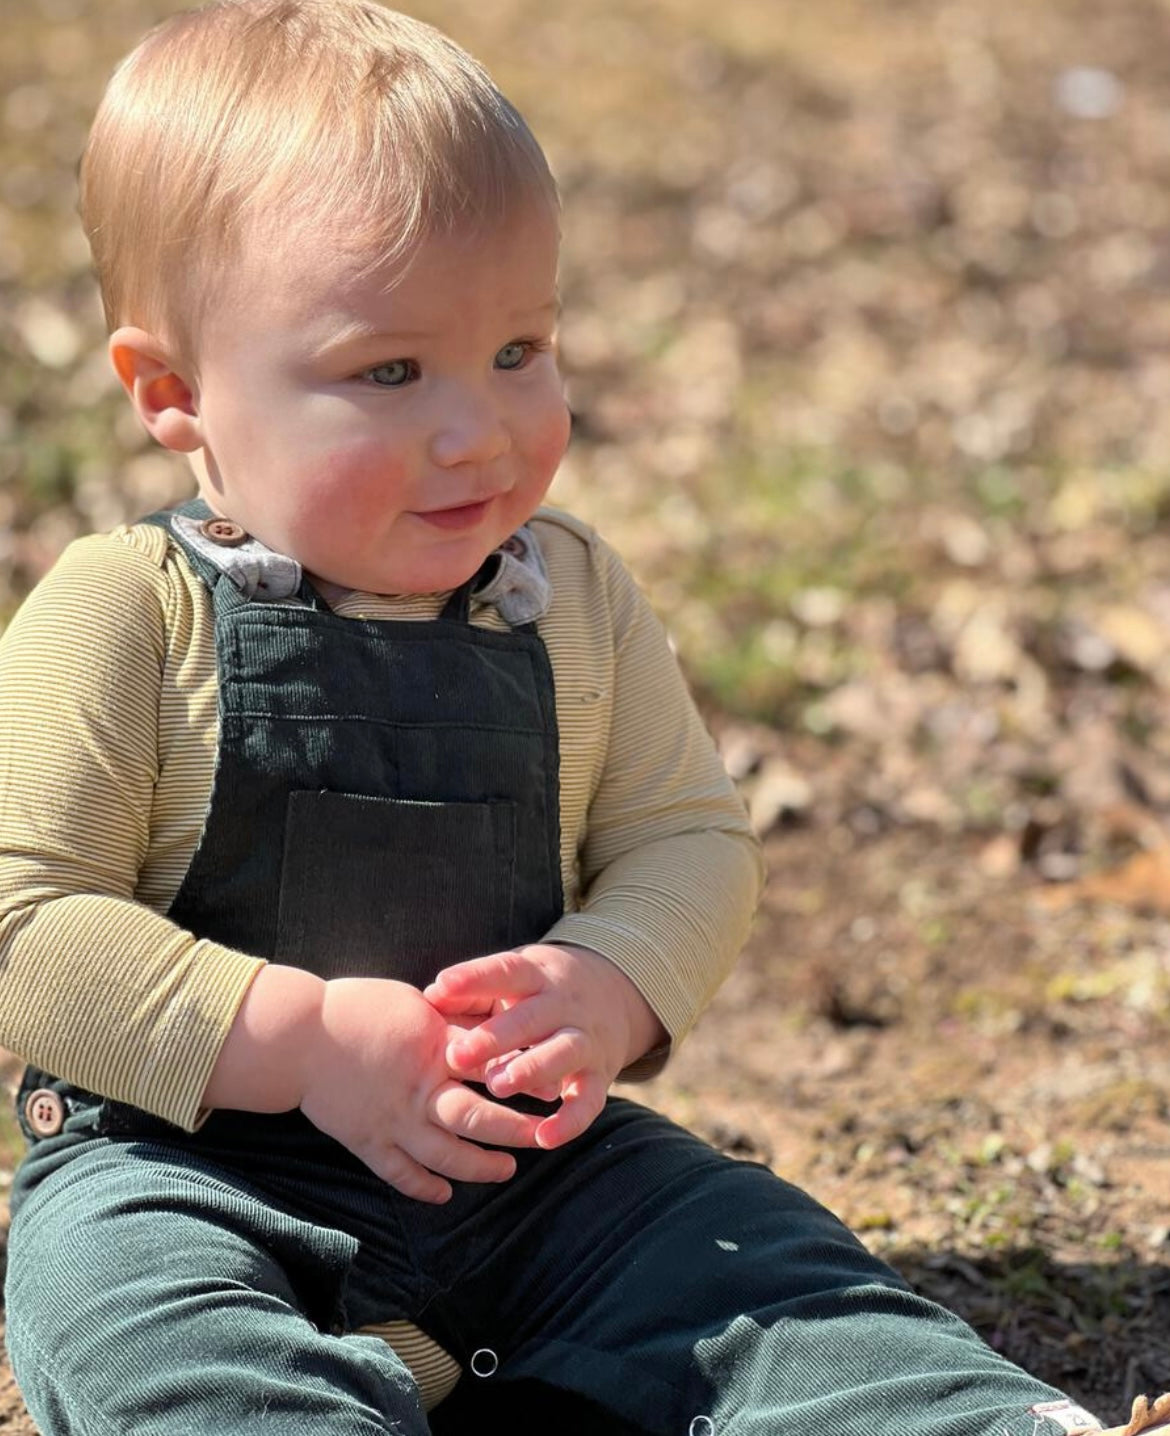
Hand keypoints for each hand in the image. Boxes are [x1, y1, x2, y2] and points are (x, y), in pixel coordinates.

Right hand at [298, 977, 541, 1202]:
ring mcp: (394, 1121)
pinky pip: (401, 1175)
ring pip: (446, 1156)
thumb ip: (455, 1020)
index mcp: (434, 1047)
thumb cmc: (357, 1010)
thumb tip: (496, 1027)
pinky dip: (424, 1188)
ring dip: (480, 1167)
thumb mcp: (415, 1003)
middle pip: (477, 1118)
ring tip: (506, 1170)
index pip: (491, 1066)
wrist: (298, 1037)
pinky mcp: (368, 1142)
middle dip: (516, 1131)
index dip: (525, 1077)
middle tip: (543, 1136)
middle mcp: (419, 1090)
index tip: (553, 1087)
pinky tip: (444, 1193)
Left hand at [424, 944, 666, 1149]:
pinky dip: (570, 1120)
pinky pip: (589, 1100)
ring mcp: (586, 1038)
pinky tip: (544, 1137)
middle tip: (458, 1056)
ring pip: (564, 1050)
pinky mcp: (600, 1074)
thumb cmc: (538, 990)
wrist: (613, 993)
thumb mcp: (511, 980)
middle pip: (533, 1016)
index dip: (475, 977)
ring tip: (497, 1086)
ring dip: (532, 1069)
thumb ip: (472, 992)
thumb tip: (429, 999)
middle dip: (496, 1036)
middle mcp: (565, 1004)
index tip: (442, 984)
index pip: (506, 970)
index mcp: (536, 975)